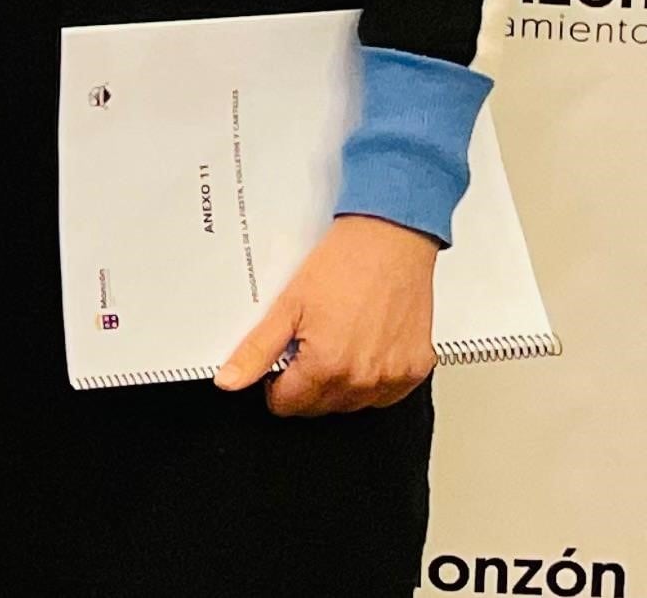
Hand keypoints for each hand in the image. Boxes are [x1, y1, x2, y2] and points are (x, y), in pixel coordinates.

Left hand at [214, 214, 439, 413]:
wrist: (388, 240)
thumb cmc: (343, 265)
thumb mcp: (286, 306)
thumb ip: (256, 350)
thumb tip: (230, 380)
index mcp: (328, 366)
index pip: (288, 405)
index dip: (274, 386)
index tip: (278, 365)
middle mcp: (364, 379)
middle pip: (320, 406)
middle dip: (305, 383)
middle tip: (307, 343)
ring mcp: (394, 377)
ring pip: (353, 403)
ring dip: (338, 383)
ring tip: (336, 340)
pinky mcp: (416, 369)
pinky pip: (387, 393)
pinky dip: (371, 379)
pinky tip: (364, 347)